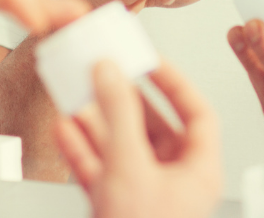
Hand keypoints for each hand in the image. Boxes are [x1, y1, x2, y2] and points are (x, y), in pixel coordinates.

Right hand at [54, 59, 221, 217]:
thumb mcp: (129, 166)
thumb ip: (118, 113)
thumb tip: (110, 71)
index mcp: (197, 170)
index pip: (197, 112)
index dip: (174, 81)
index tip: (148, 61)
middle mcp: (174, 182)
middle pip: (152, 126)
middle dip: (122, 100)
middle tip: (104, 74)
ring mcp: (144, 197)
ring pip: (122, 146)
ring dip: (97, 121)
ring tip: (77, 95)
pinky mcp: (117, 209)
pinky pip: (101, 169)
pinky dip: (82, 149)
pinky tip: (66, 130)